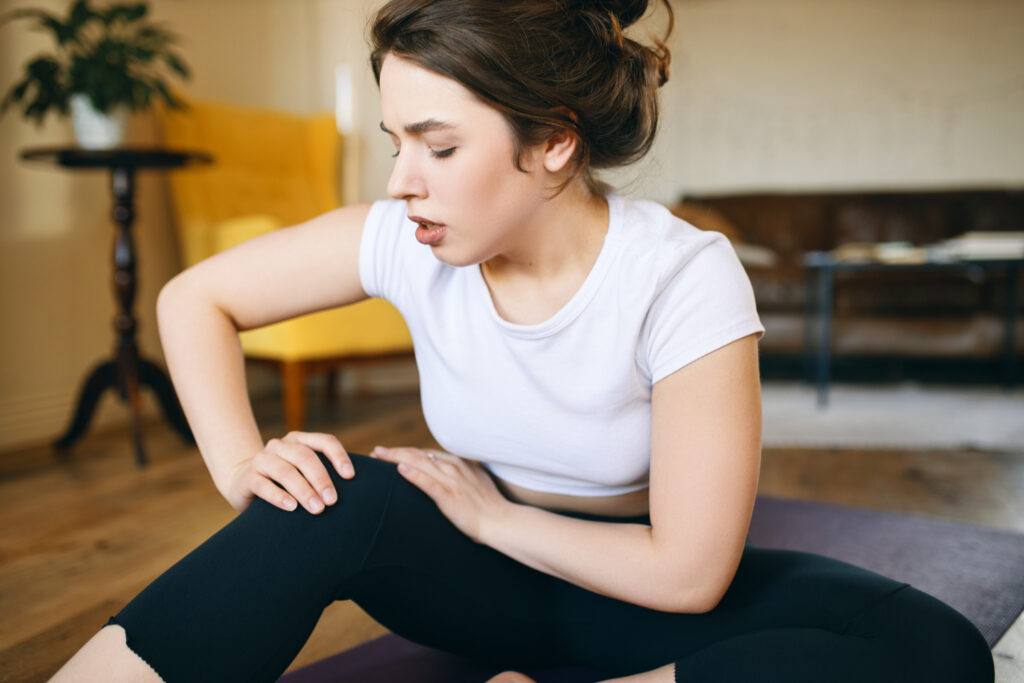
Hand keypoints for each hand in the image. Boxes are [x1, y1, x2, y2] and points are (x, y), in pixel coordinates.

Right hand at [223, 432, 354, 512]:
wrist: (243, 484)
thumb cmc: (285, 482)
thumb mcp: (304, 472)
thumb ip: (324, 473)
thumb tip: (354, 486)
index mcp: (299, 440)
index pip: (324, 441)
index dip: (339, 456)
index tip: (351, 476)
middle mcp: (280, 446)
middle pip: (305, 456)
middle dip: (321, 479)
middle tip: (332, 501)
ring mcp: (262, 460)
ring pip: (285, 471)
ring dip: (303, 490)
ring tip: (317, 508)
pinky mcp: (248, 478)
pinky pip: (264, 485)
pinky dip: (279, 496)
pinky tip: (292, 507)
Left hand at [369, 446, 509, 542]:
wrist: (499, 520)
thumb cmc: (488, 505)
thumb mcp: (474, 480)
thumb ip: (459, 474)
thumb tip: (447, 472)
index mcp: (457, 462)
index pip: (425, 452)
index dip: (405, 451)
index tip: (389, 453)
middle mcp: (452, 466)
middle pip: (417, 454)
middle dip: (394, 452)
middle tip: (376, 452)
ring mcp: (450, 480)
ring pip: (418, 462)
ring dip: (396, 457)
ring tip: (379, 456)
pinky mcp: (448, 496)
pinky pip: (427, 482)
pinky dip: (413, 474)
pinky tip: (400, 469)